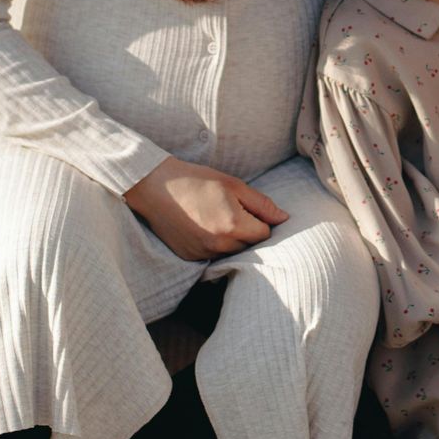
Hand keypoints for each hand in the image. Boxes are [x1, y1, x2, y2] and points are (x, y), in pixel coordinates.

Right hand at [124, 158, 288, 260]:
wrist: (154, 187)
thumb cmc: (195, 180)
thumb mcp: (233, 185)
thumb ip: (261, 204)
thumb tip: (284, 218)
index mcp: (233, 225)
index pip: (264, 233)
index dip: (260, 220)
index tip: (247, 208)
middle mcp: (219, 245)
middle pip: (249, 245)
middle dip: (246, 231)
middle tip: (229, 210)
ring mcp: (203, 254)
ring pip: (231, 252)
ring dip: (230, 239)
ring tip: (214, 217)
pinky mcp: (190, 258)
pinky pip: (212, 256)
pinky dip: (213, 244)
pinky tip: (201, 226)